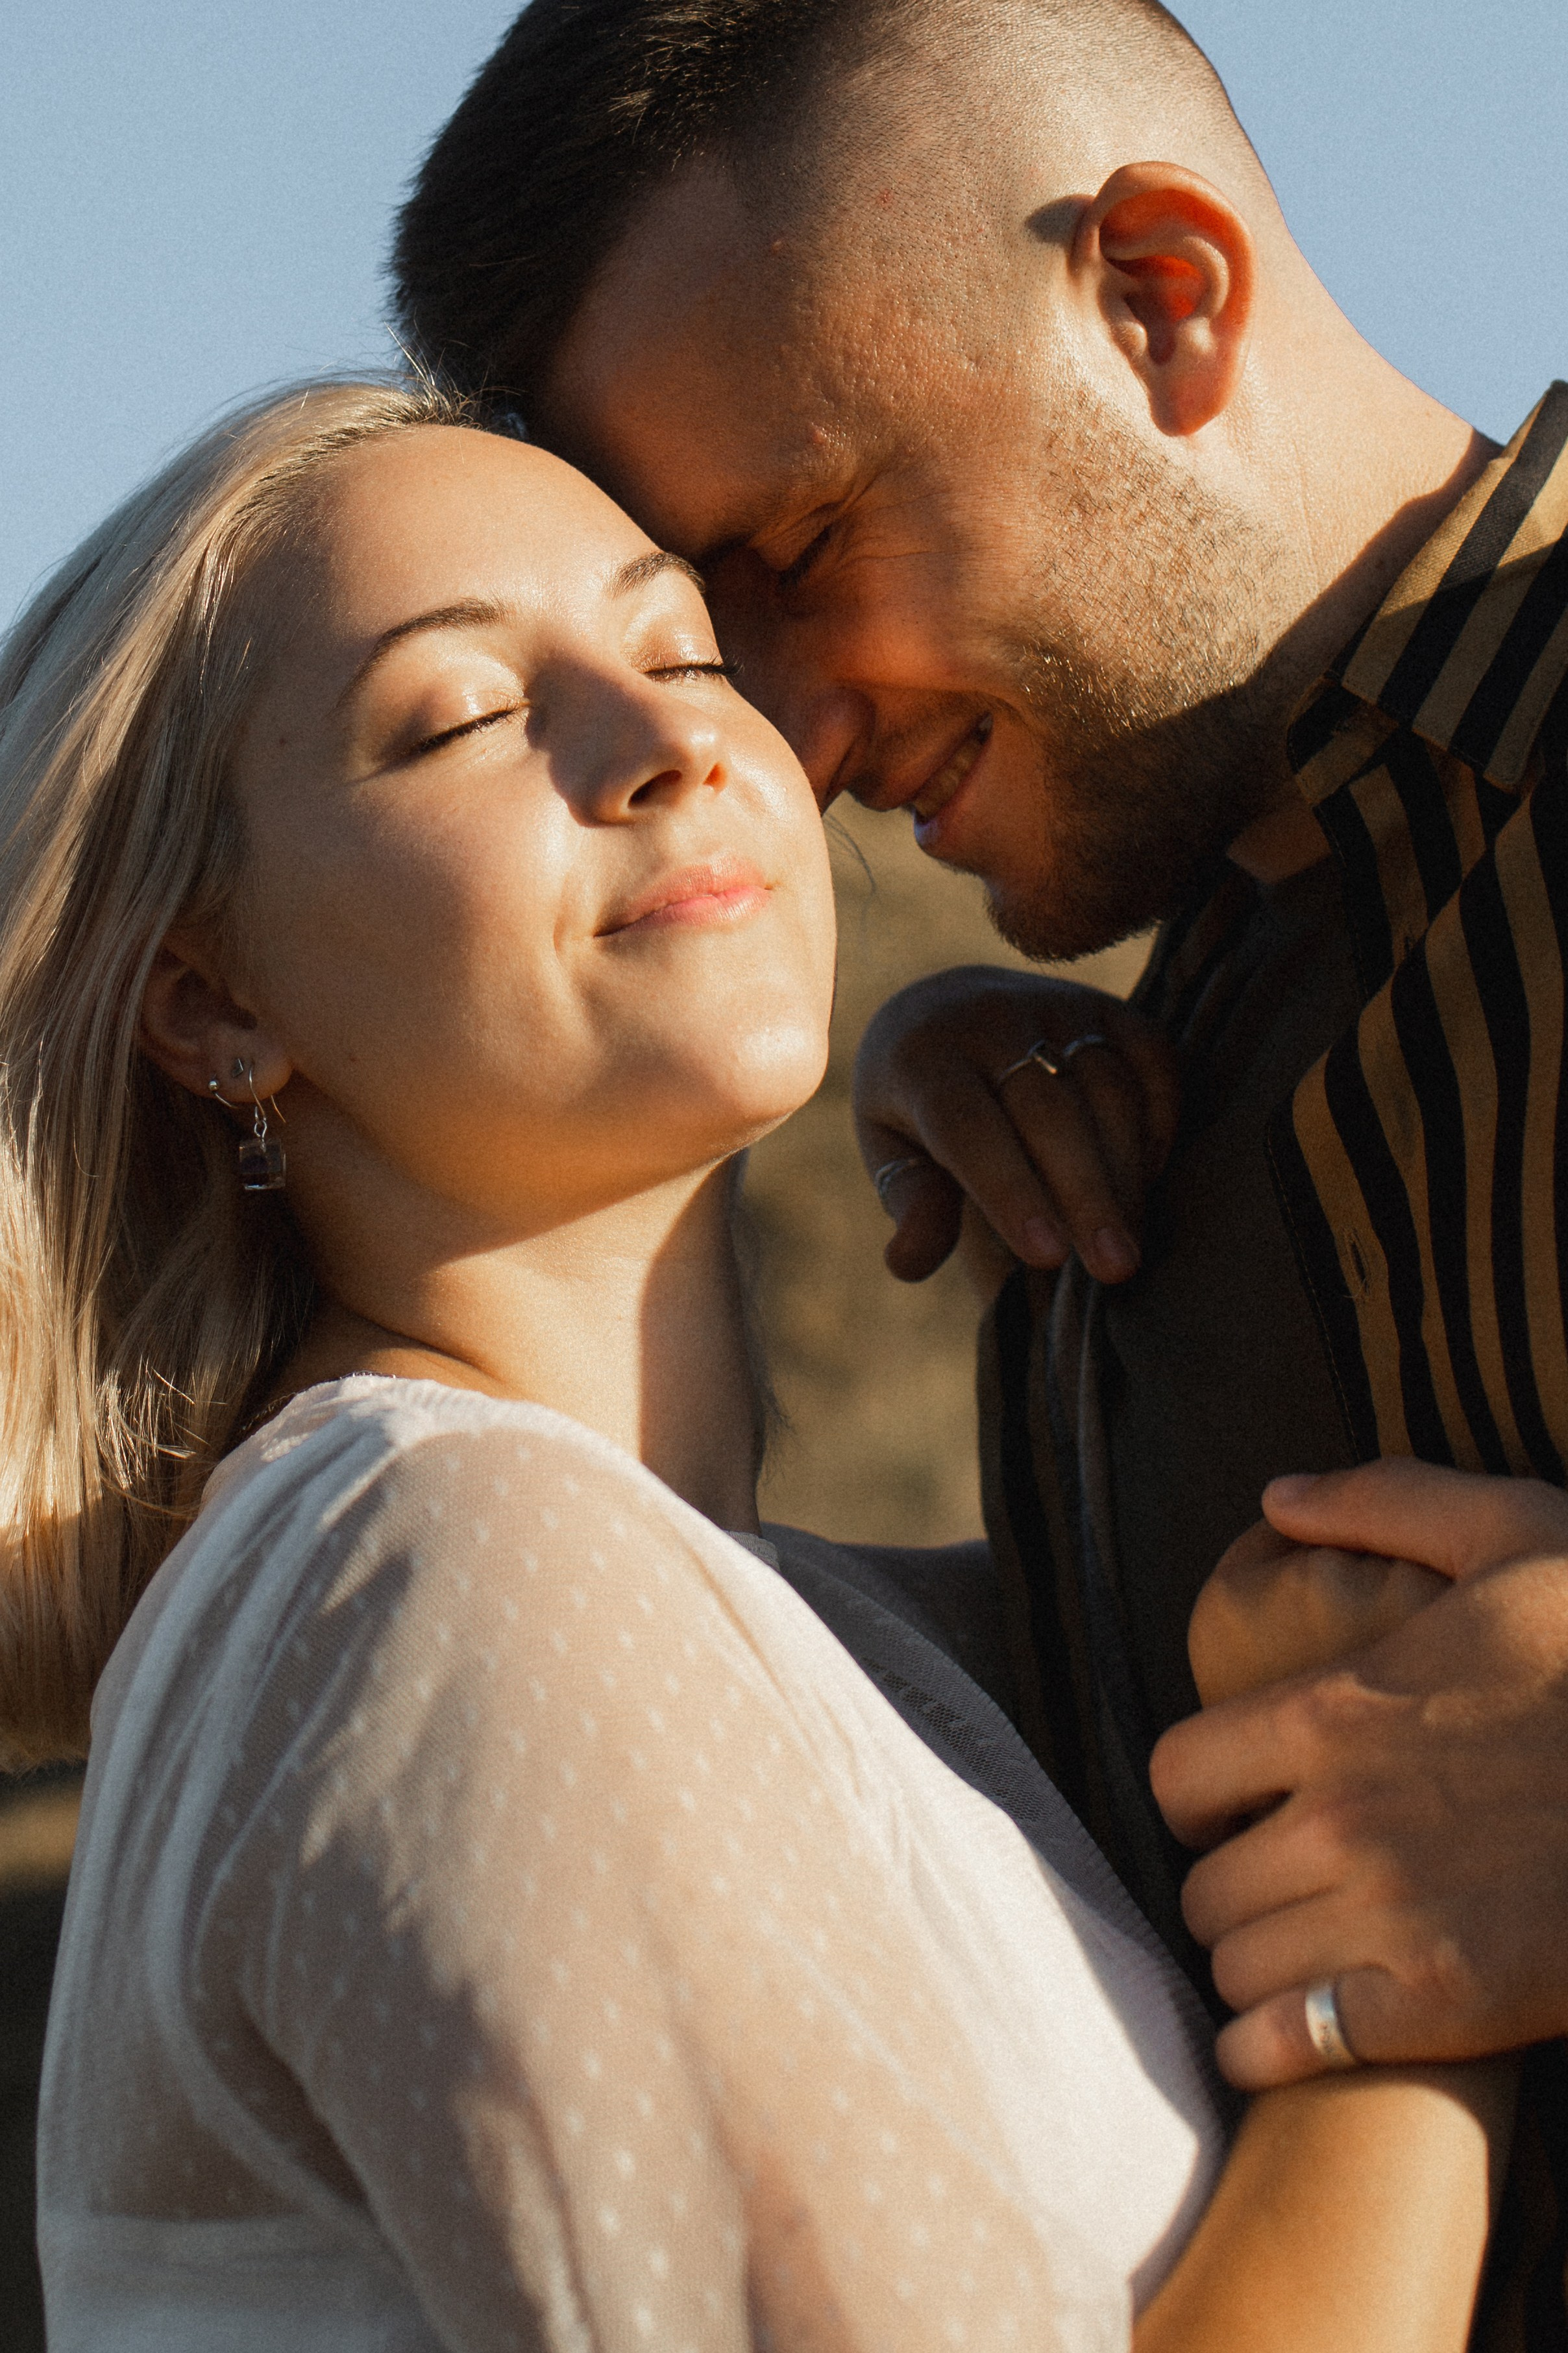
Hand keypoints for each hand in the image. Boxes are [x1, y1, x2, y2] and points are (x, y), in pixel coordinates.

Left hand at [852, 965, 1179, 1288]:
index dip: (1008, 1191)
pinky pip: (1152, 1060)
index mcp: (923, 1060)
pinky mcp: (1108, 1006)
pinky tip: (1147, 1182)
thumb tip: (906, 1264)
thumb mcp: (889, 1147)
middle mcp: (991, 1020)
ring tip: (1129, 1247)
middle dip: (1086, 1193)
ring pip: (1107, 1088)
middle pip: (1049, 1111)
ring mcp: (1055, 1004)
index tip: (1046, 1256)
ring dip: (1126, 1172)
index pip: (967, 1127)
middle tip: (1115, 1269)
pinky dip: (1161, 1122)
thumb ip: (911, 1200)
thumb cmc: (916, 1105)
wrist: (944, 1007)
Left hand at [1150, 1460, 1567, 2087]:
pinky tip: (1299, 2029)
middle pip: (1203, 1883)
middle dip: (1232, 1883)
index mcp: (1332, 1710)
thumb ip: (1384, 1503)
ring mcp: (1385, 1914)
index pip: (1178, 1775)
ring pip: (1235, 1963)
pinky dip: (1269, 2044)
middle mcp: (1337, 1816)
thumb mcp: (1514, 1538)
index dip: (1196, 1796)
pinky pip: (1284, 2043)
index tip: (1228, 1806)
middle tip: (1276, 1883)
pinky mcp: (1440, 2003)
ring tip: (1296, 1948)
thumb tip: (1276, 1496)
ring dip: (1256, 1959)